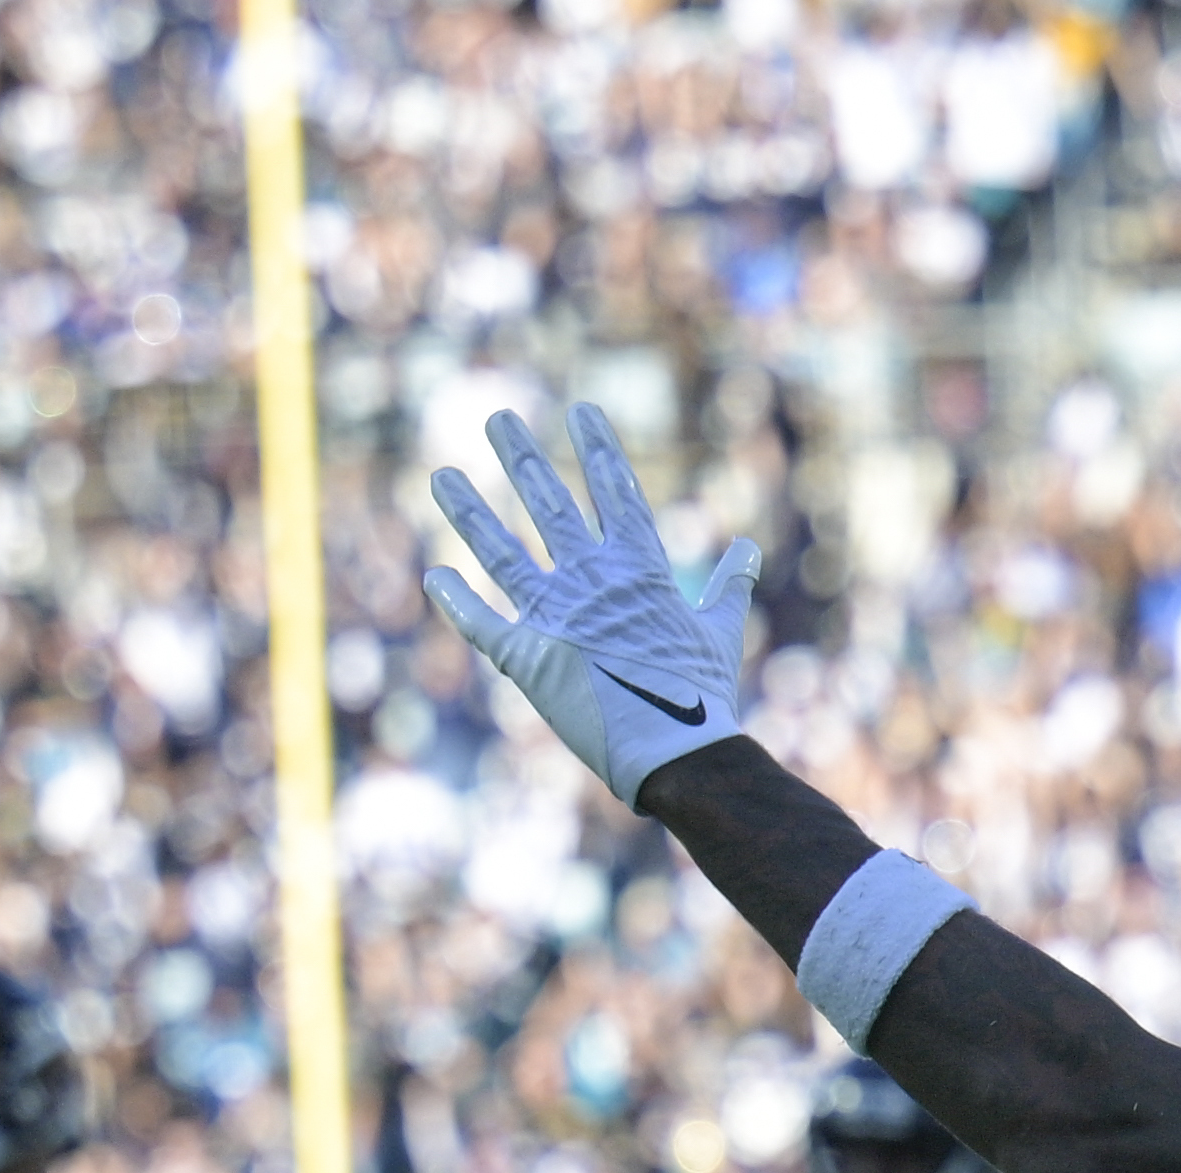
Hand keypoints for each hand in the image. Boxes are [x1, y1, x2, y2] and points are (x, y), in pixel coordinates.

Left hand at [421, 404, 761, 807]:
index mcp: (640, 568)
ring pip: (501, 551)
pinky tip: (433, 574)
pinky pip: (482, 624)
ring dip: (469, 511)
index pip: (616, 490)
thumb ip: (730, 585)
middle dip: (521, 456)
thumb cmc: (703, 697)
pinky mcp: (527, 660)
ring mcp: (555, 618)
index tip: (581, 409)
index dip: (597, 447)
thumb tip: (747, 549)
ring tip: (441, 476)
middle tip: (498, 417)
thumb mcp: (722, 632)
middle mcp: (591, 581)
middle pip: (549, 502)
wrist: (676, 755)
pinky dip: (456, 601)